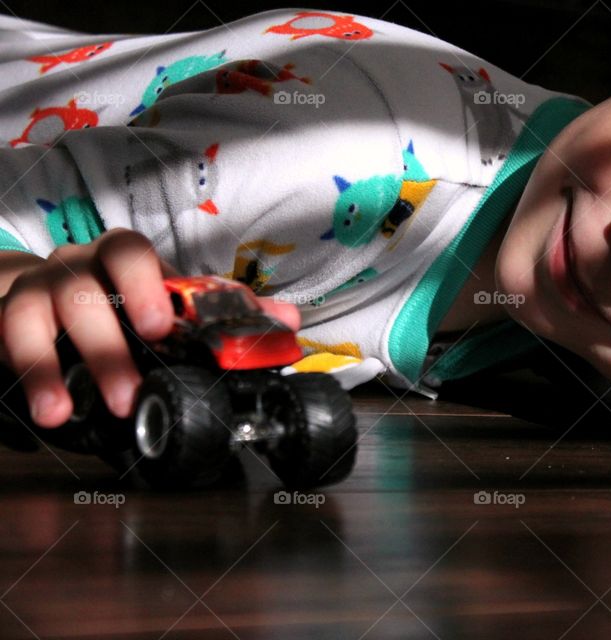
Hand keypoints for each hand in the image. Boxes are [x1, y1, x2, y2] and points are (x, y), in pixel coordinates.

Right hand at [0, 229, 299, 427]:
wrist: (31, 295)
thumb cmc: (112, 300)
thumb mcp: (164, 302)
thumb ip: (221, 310)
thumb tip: (286, 319)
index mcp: (121, 260)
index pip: (132, 254)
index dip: (147, 285)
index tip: (162, 326)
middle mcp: (76, 267)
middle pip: (85, 290)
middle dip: (106, 344)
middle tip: (128, 390)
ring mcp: (37, 290)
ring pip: (40, 314)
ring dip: (58, 365)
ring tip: (74, 412)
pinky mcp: (6, 316)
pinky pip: (7, 337)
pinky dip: (27, 374)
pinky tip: (47, 409)